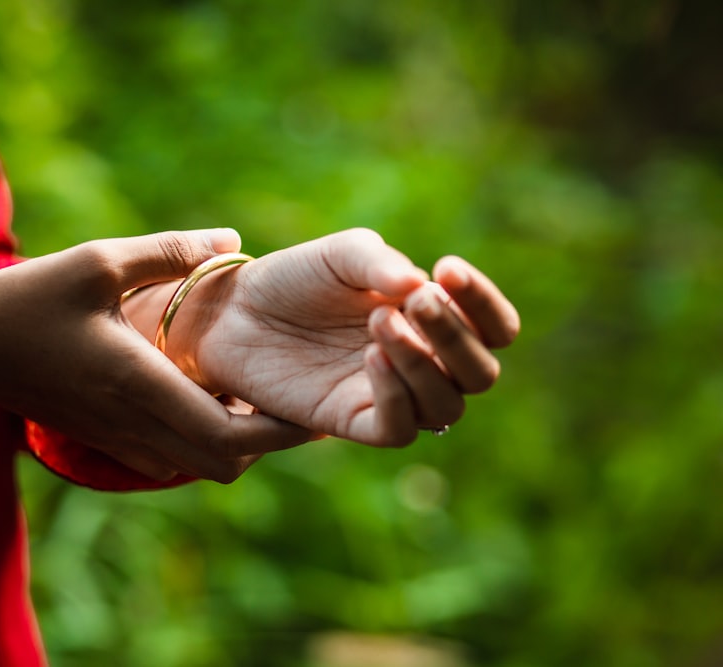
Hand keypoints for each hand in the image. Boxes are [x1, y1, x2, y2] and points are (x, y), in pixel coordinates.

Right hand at [0, 229, 311, 482]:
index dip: (277, 432)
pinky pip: (167, 460)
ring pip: (197, 467)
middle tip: (279, 395)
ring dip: (229, 441)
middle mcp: (134, 423)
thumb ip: (170, 252)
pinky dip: (194, 441)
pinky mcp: (101, 439)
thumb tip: (233, 242)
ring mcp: (116, 438)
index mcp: (140, 384)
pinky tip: (194, 396)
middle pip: (224, 465)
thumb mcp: (97, 261)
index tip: (306, 407)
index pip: (229, 436)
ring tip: (242, 394)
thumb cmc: (25, 299)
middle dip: (263, 440)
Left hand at [164, 228, 519, 446]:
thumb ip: (379, 264)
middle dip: (457, 335)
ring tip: (380, 321)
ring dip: (425, 363)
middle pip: (481, 373)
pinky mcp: (350, 421)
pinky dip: (398, 397)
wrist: (232, 311)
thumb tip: (421, 285)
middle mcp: (420, 363)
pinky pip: (399, 429)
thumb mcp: (339, 256)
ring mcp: (387, 395)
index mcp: (429, 321)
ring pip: (446, 407)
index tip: (449, 269)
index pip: (493, 328)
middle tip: (417, 299)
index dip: (485, 304)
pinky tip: (372, 356)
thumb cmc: (293, 279)